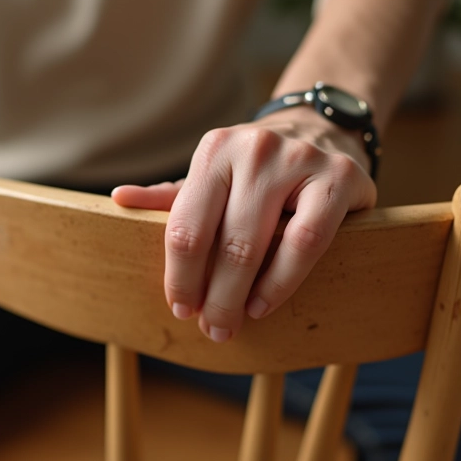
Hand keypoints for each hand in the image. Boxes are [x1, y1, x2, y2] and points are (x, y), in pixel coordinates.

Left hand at [112, 107, 376, 341]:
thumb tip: (119, 200)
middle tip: (210, 328)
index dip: (179, 276)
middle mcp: (254, 150)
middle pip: (222, 241)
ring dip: (241, 295)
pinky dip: (283, 280)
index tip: (180, 308)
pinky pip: (308, 241)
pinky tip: (265, 303)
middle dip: (211, 296)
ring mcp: (299, 160)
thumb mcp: (213, 177)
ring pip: (261, 243)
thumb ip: (172, 196)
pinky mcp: (340, 177)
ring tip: (233, 322)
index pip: (185, 225)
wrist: (321, 132)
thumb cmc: (257, 170)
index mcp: (215, 150)